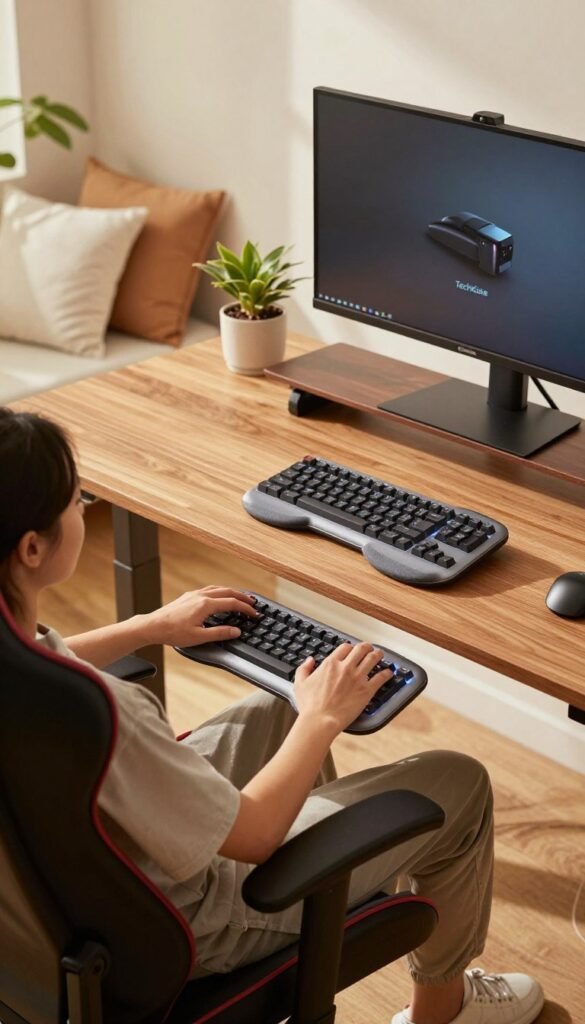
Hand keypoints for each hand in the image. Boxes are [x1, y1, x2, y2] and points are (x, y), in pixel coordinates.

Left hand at [141, 586, 258, 646]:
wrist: (153, 626)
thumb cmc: (173, 632)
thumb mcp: (199, 637)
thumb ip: (220, 633)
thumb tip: (236, 631)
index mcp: (206, 605)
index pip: (232, 603)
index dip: (246, 608)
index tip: (254, 613)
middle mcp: (201, 596)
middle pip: (228, 591)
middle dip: (242, 596)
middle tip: (253, 602)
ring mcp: (193, 594)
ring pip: (218, 588)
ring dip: (231, 591)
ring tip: (239, 597)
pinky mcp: (187, 596)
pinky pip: (209, 589)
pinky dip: (220, 591)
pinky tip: (219, 596)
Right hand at [293, 642, 392, 735]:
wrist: (321, 721)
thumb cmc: (310, 705)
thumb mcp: (300, 683)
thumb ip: (304, 669)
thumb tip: (309, 660)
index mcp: (331, 664)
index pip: (345, 647)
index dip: (350, 647)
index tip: (352, 650)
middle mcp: (346, 667)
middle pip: (361, 649)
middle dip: (367, 647)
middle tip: (369, 649)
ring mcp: (358, 678)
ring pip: (373, 658)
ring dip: (378, 655)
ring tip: (380, 655)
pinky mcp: (367, 690)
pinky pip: (381, 677)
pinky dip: (386, 673)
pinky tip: (388, 673)